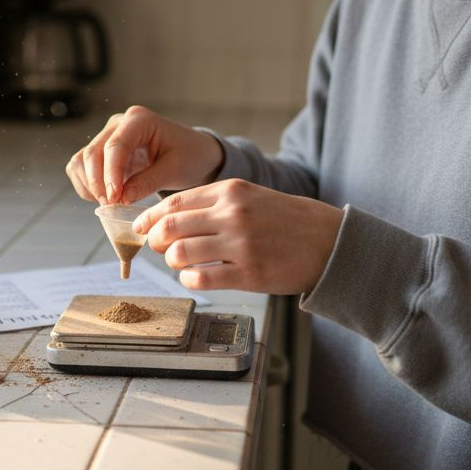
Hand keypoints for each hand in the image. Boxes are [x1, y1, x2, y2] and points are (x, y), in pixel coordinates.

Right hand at [65, 105, 224, 204]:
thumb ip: (147, 182)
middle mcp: (118, 124)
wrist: (193, 154)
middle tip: (112, 206)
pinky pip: (82, 168)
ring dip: (89, 185)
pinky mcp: (102, 151)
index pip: (116, 146)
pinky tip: (106, 198)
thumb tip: (120, 199)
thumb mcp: (175, 170)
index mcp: (140, 120)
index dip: (111, 174)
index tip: (113, 198)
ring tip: (110, 203)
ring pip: (82, 160)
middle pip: (93, 153)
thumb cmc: (190, 157)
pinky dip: (87, 186)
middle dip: (97, 183)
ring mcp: (107, 136)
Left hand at [133, 179, 344, 294]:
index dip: (149, 217)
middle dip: (154, 240)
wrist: (330, 241)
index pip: (174, 202)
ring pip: (180, 254)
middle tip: (156, 248)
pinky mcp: (249, 273)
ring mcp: (240, 244)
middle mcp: (233, 214)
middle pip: (170, 227)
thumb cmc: (288, 220)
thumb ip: (214, 204)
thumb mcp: (251, 196)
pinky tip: (195, 276)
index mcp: (231, 191)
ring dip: (172, 261)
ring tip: (180, 263)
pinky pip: (201, 277)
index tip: (140, 227)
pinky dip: (189, 279)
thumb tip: (171, 219)